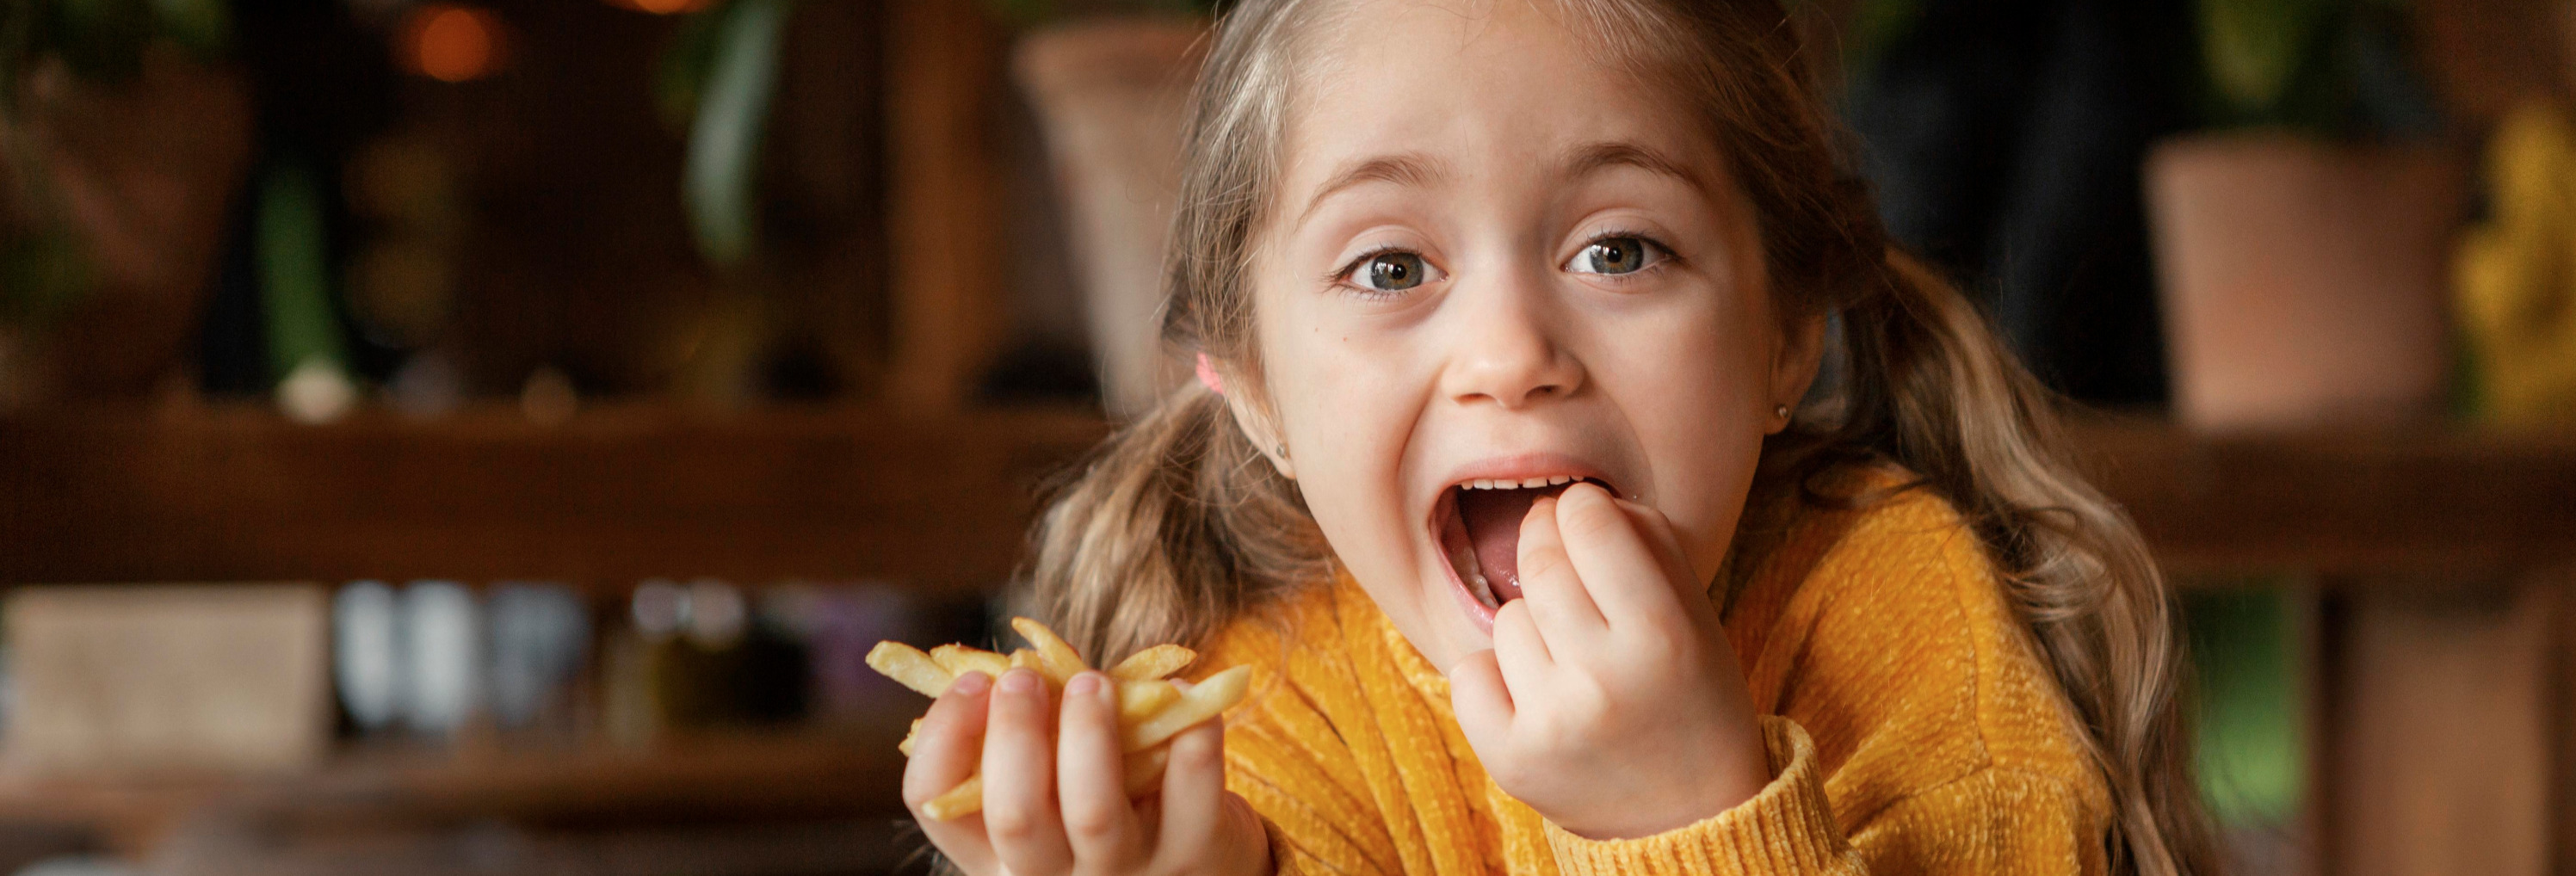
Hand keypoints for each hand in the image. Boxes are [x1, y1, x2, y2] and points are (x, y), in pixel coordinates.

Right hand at [905, 668, 1273, 875]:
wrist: (1196, 856)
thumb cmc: (1105, 795)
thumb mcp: (1051, 776)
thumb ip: (1030, 732)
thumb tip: (1017, 663)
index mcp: (996, 851)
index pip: (936, 805)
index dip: (943, 736)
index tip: (972, 680)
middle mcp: (1051, 874)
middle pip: (1015, 816)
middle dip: (1015, 733)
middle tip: (1024, 677)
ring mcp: (1124, 870)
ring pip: (1094, 813)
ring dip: (1088, 734)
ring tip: (1092, 682)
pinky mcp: (1192, 855)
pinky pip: (1192, 799)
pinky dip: (1189, 738)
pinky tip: (1181, 691)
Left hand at [1448, 482, 1770, 838]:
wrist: (1690, 817)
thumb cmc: (1691, 697)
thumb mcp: (1696, 615)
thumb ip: (1649, 542)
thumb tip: (1576, 499)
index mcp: (1662, 633)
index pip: (1590, 521)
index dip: (1583, 509)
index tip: (1588, 522)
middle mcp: (1605, 678)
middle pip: (1538, 562)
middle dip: (1546, 548)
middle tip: (1565, 570)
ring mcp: (1552, 722)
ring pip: (1505, 618)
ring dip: (1530, 625)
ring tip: (1571, 660)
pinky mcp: (1511, 759)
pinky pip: (1468, 671)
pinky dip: (1494, 675)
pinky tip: (1536, 695)